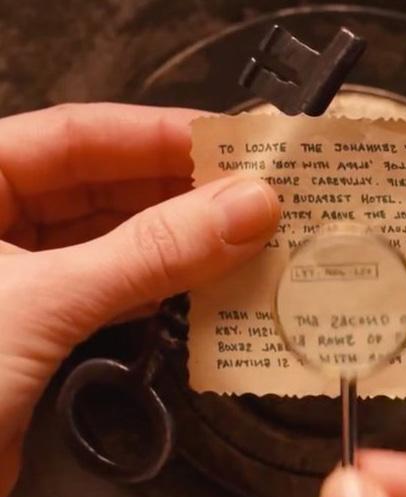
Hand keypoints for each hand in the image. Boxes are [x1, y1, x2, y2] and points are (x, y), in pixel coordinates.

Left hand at [0, 103, 279, 496]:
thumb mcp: (46, 301)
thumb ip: (151, 252)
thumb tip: (248, 207)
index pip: (77, 135)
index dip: (160, 135)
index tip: (233, 146)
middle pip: (102, 184)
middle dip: (180, 191)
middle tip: (255, 194)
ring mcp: (18, 274)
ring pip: (113, 238)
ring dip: (179, 240)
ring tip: (247, 234)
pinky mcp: (40, 324)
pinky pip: (111, 286)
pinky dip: (160, 285)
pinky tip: (207, 280)